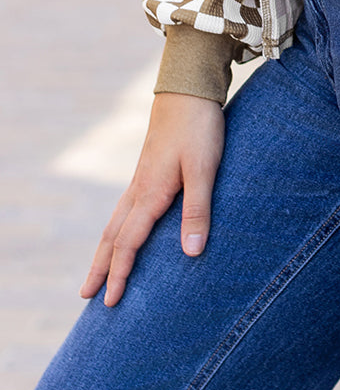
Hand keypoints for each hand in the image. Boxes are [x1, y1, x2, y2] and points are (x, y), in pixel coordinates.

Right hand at [81, 93, 224, 306]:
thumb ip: (198, 210)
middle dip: (101, 267)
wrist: (188, 87)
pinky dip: (117, 227)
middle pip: (113, 236)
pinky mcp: (148, 168)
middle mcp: (139, 188)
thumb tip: (191, 254)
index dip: (120, 274)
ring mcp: (141, 177)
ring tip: (97, 270)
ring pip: (116, 220)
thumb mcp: (204, 169)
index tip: (109, 301)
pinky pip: (125, 206)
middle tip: (85, 296)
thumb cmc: (199, 127)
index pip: (129, 243)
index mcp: (150, 193)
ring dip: (105, 248)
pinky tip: (124, 228)